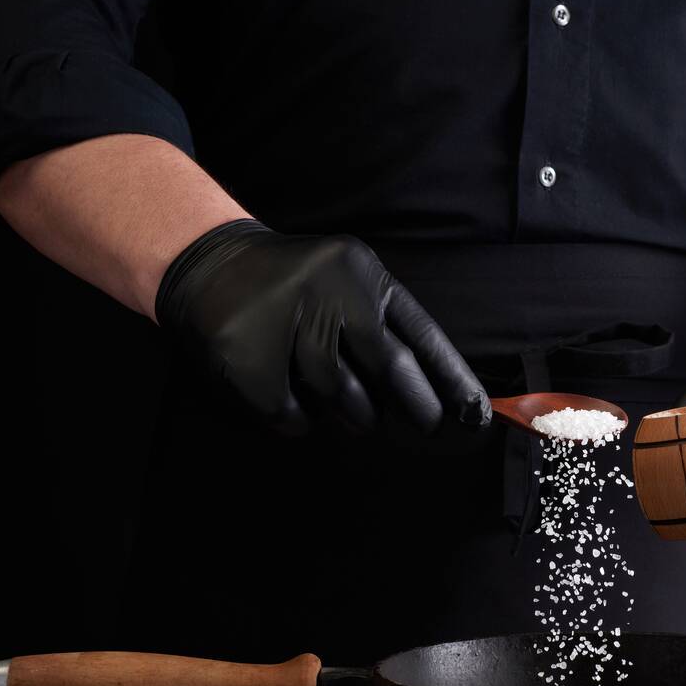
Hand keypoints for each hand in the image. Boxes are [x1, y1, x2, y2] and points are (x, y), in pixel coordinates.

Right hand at [155, 218, 490, 438]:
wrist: (209, 263)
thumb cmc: (297, 285)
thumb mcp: (347, 281)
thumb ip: (387, 327)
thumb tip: (432, 394)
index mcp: (359, 273)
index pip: (419, 334)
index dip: (451, 379)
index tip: (475, 413)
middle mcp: (325, 292)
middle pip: (388, 367)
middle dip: (415, 404)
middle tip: (425, 422)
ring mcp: (282, 323)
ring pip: (343, 397)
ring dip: (354, 415)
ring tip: (353, 410)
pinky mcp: (247, 357)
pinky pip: (294, 414)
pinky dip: (303, 420)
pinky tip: (298, 401)